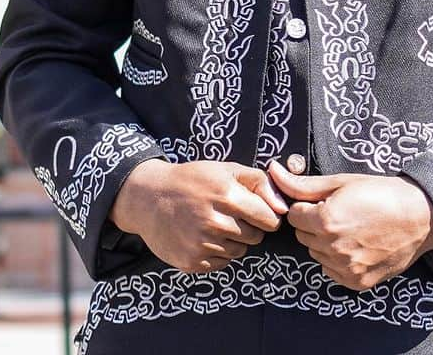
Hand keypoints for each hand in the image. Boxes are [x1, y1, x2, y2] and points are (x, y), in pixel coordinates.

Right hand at [110, 159, 287, 272]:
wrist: (149, 198)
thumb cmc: (192, 180)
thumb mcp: (225, 169)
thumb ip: (259, 182)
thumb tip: (284, 208)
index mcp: (226, 195)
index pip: (268, 219)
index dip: (266, 216)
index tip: (257, 212)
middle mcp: (214, 222)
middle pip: (255, 237)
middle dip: (248, 227)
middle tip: (229, 215)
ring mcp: (201, 245)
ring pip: (239, 252)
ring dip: (233, 241)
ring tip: (213, 224)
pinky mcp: (191, 262)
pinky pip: (221, 264)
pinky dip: (217, 253)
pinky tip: (202, 236)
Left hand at [268, 160, 432, 290]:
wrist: (420, 217)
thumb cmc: (381, 193)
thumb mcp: (342, 182)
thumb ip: (302, 184)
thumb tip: (273, 171)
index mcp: (326, 221)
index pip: (294, 216)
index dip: (308, 206)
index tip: (326, 201)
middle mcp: (333, 249)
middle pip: (304, 236)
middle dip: (315, 224)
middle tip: (341, 213)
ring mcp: (346, 269)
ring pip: (317, 254)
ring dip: (326, 242)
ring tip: (352, 227)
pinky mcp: (357, 283)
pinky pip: (332, 271)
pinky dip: (339, 260)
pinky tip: (357, 244)